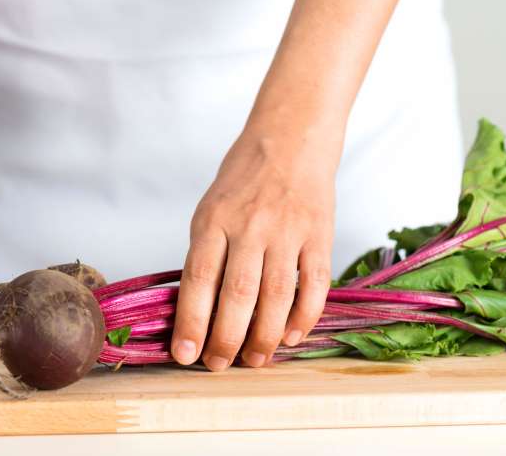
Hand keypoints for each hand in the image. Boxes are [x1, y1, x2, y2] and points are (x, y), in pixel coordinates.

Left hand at [171, 125, 335, 370]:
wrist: (291, 139)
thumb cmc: (245, 177)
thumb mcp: (211, 206)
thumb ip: (207, 251)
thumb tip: (200, 308)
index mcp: (215, 219)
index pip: (199, 279)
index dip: (191, 322)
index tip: (185, 355)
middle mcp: (250, 226)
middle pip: (237, 294)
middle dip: (226, 339)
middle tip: (219, 365)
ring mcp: (288, 230)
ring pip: (276, 296)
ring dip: (264, 336)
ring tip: (254, 360)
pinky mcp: (319, 235)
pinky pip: (314, 284)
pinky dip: (304, 316)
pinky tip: (290, 336)